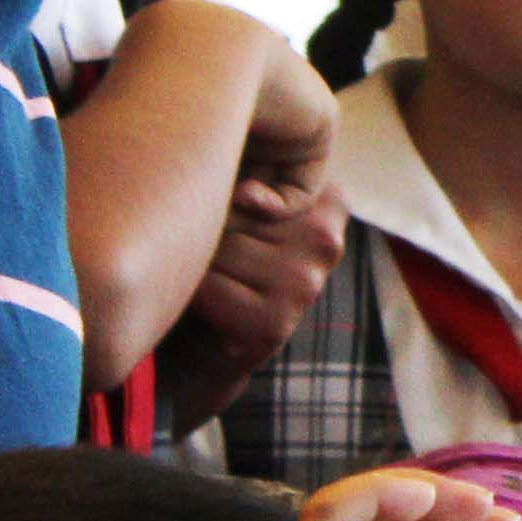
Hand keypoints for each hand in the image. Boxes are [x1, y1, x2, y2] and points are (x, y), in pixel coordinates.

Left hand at [161, 168, 347, 423]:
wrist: (206, 348)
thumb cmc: (220, 259)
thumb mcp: (243, 203)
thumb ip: (246, 179)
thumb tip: (247, 192)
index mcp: (330, 201)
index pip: (256, 172)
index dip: (226, 193)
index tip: (230, 218)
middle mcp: (327, 241)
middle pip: (235, 208)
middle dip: (209, 228)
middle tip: (215, 257)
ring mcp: (304, 284)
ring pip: (219, 244)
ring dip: (196, 261)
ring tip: (207, 278)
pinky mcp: (274, 323)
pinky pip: (208, 283)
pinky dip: (191, 294)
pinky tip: (204, 306)